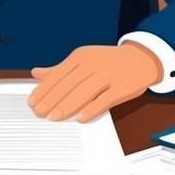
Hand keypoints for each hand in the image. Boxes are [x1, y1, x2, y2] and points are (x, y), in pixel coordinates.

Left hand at [29, 43, 163, 122]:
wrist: (141, 58)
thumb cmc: (108, 62)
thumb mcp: (83, 59)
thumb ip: (59, 68)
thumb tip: (36, 73)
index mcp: (81, 56)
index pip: (58, 74)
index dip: (44, 89)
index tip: (33, 102)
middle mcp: (93, 64)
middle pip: (69, 83)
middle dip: (52, 99)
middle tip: (40, 112)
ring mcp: (108, 75)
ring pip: (84, 91)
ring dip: (67, 105)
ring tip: (55, 117)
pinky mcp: (122, 87)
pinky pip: (105, 99)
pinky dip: (92, 108)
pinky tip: (81, 117)